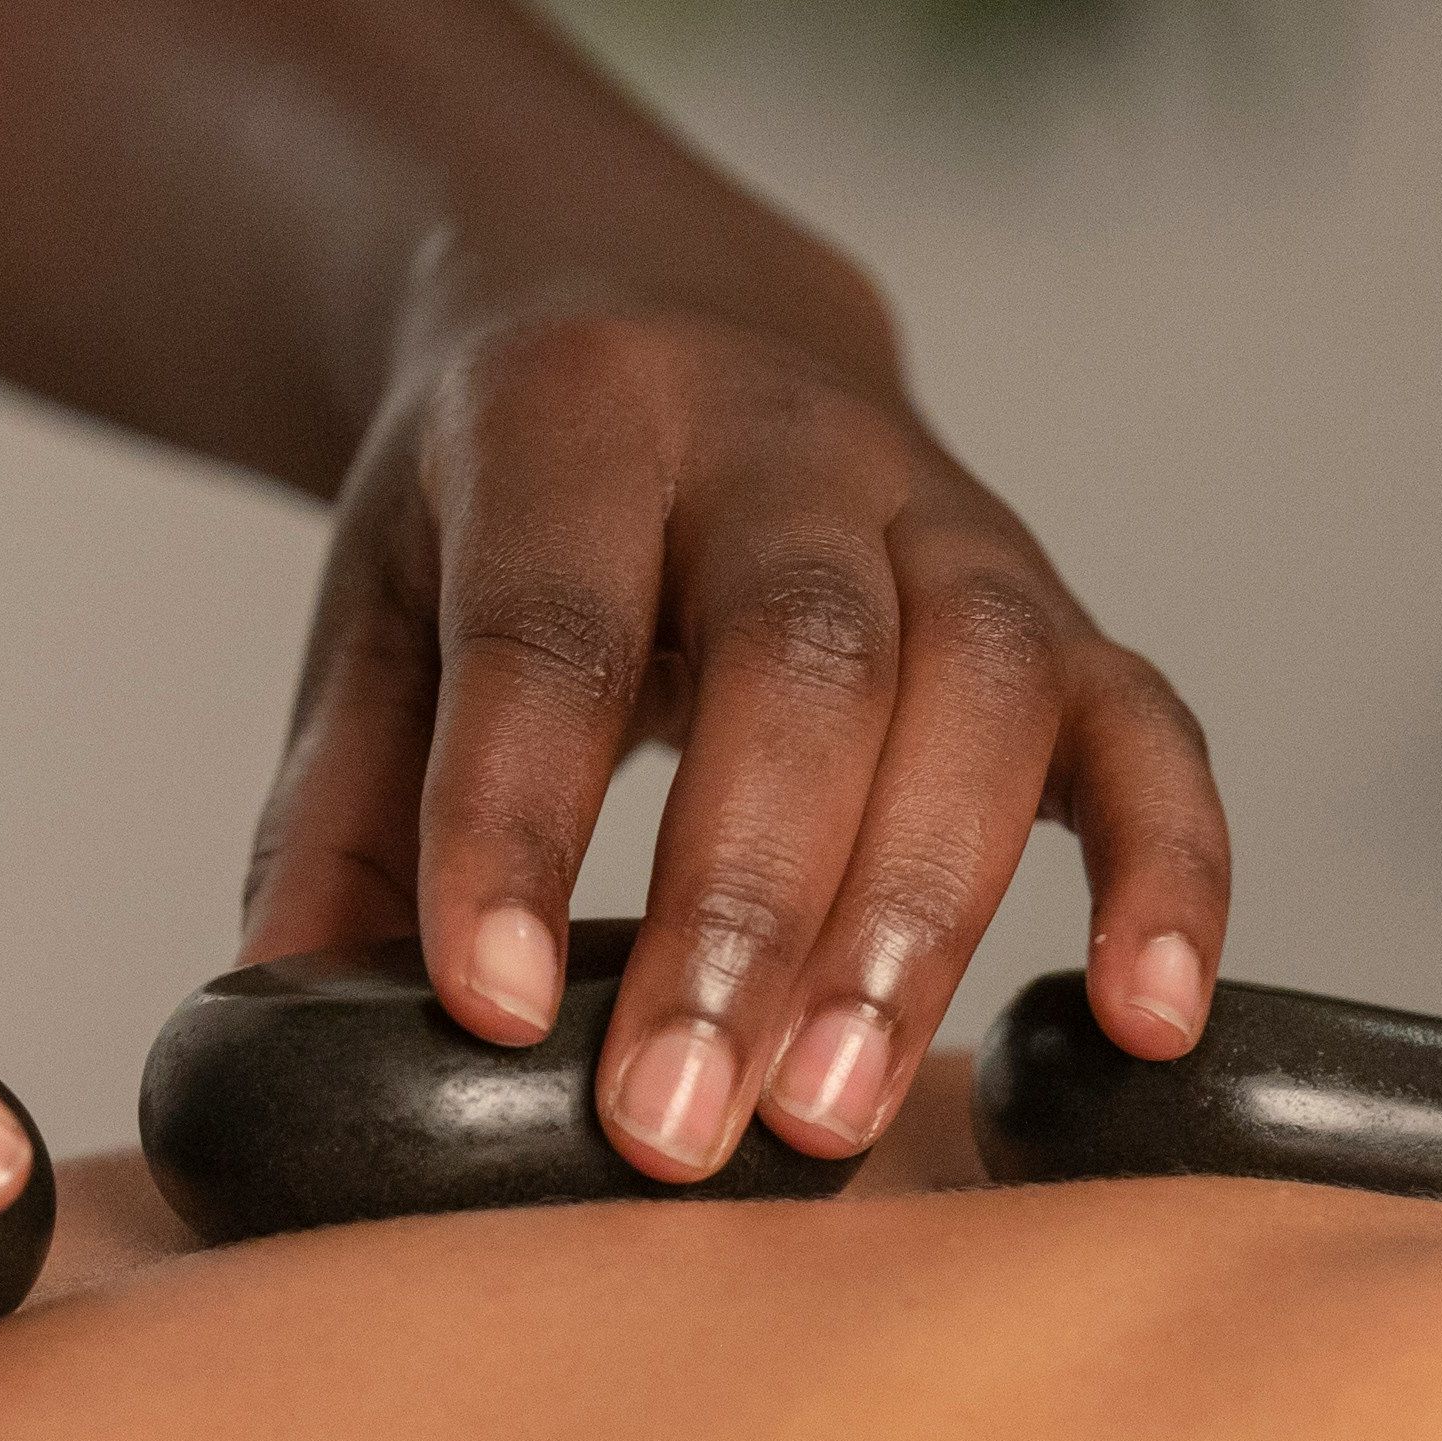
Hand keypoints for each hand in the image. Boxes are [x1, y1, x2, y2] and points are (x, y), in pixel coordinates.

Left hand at [242, 281, 1229, 1177]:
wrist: (659, 316)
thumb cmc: (506, 515)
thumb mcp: (378, 609)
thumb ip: (333, 813)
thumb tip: (275, 1024)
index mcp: (578, 417)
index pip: (551, 624)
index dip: (517, 820)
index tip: (485, 1009)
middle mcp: (786, 443)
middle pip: (800, 660)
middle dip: (739, 909)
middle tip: (673, 1124)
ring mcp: (949, 514)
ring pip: (983, 688)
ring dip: (917, 919)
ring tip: (832, 1117)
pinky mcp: (1058, 604)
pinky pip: (1145, 726)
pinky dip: (1166, 872)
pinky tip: (1143, 1022)